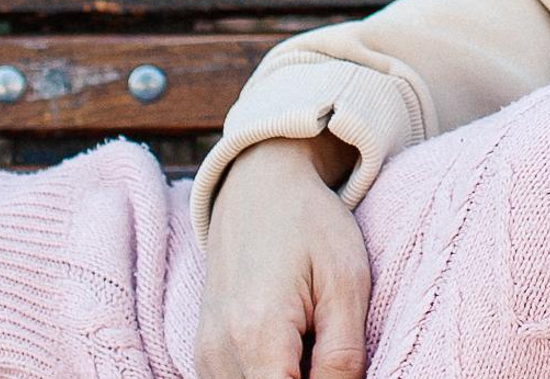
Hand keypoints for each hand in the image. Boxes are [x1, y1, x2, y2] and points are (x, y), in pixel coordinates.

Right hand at [195, 134, 368, 378]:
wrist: (261, 189)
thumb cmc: (311, 227)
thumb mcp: (346, 281)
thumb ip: (343, 354)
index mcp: (258, 335)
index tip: (337, 367)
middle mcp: (219, 353)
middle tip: (328, 345)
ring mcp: (205, 356)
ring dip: (286, 375)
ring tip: (312, 339)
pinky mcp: (203, 355)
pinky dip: (266, 372)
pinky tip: (292, 346)